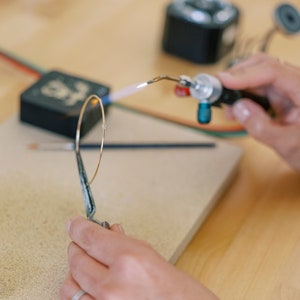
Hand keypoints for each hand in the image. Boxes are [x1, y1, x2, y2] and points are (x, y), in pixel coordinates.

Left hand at [60, 217, 218, 299]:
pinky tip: (88, 287)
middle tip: (82, 244)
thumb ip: (125, 244)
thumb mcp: (152, 256)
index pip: (90, 237)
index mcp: (129, 259)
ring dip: (75, 272)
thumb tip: (108, 232)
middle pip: (77, 259)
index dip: (78, 227)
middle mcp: (113, 284)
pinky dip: (78, 293)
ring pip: (69, 285)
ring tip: (86, 267)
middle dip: (78, 248)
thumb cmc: (178, 291)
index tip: (73, 224)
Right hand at [218, 53, 299, 171]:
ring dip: (238, 88)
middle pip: (264, 67)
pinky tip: (235, 108)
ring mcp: (290, 92)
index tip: (223, 81)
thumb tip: (239, 108)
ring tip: (226, 105)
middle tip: (219, 88)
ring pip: (259, 78)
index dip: (246, 74)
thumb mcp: (288, 145)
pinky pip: (259, 92)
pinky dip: (243, 98)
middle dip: (239, 76)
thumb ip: (262, 127)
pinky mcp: (282, 99)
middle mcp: (297, 85)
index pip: (273, 71)